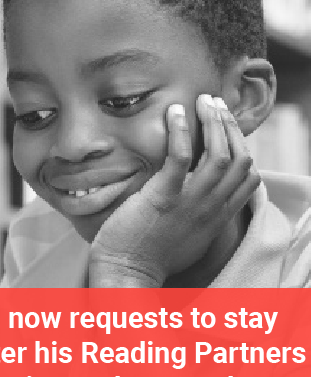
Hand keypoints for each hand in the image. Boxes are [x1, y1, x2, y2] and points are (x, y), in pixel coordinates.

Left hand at [89, 95, 259, 286]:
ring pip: (218, 155)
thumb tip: (195, 196)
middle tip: (215, 105)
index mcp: (218, 218)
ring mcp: (189, 204)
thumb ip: (198, 216)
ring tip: (203, 102)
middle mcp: (211, 209)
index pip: (249, 178)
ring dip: (213, 122)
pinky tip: (175, 113)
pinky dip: (180, 130)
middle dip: (230, 126)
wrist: (127, 274)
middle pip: (240, 160)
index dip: (243, 148)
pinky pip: (179, 157)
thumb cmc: (151, 257)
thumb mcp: (188, 238)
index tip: (227, 129)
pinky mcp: (163, 198)